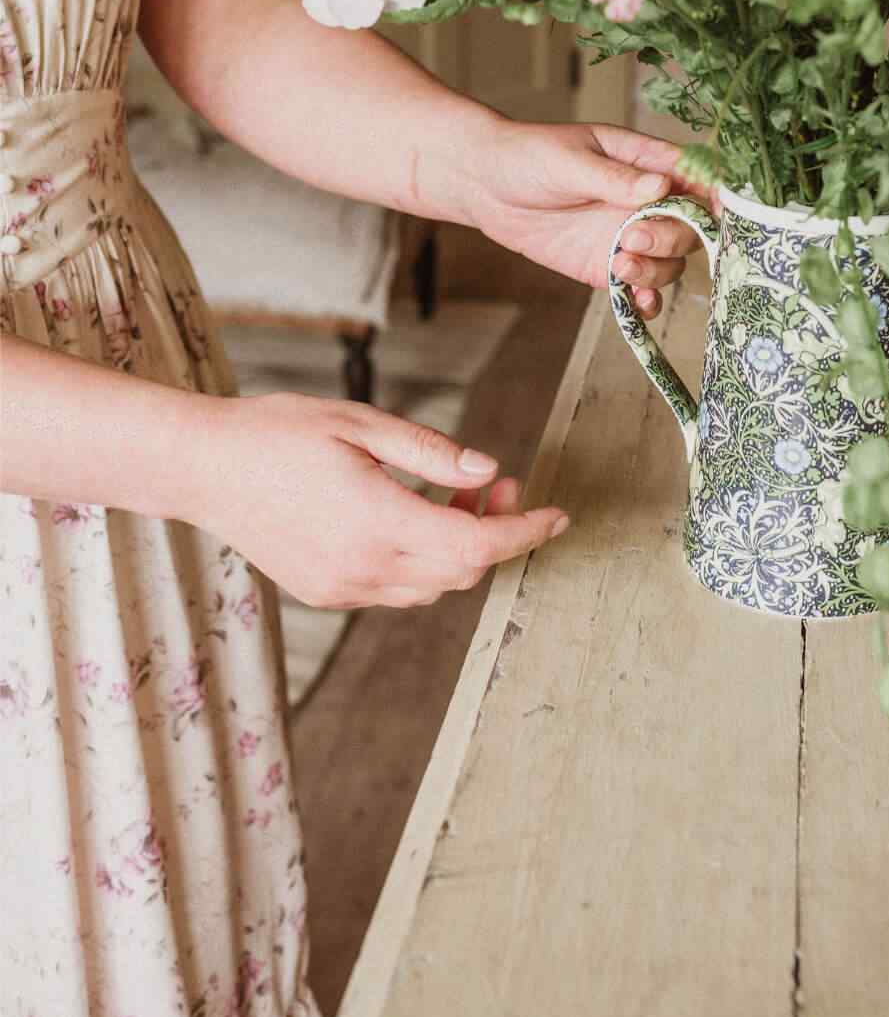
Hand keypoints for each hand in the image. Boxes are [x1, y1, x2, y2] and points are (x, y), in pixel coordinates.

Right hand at [192, 391, 567, 607]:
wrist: (203, 467)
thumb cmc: (279, 432)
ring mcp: (341, 587)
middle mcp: (362, 567)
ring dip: (459, 548)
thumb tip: (489, 468)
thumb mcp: (362, 424)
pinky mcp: (325, 592)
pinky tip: (414, 515)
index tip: (557, 514)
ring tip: (456, 491)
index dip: (525, 532)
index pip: (476, 546)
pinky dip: (423, 560)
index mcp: (376, 521)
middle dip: (496, 533)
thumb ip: (431, 452)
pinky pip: (396, 589)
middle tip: (499, 483)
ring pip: (432, 586)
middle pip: (462, 572)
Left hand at [466, 120, 713, 318]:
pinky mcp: (606, 264)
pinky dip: (646, 300)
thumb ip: (615, 178)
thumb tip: (660, 186)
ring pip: (670, 261)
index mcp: (645, 162)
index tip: (714, 213)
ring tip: (619, 263)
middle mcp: (645, 201)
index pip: (696, 177)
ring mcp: (628, 235)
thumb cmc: (528, 156)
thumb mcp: (569, 160)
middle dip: (671, 237)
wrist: (485, 185)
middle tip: (631, 237)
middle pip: (689, 226)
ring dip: (655, 270)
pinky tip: (637, 303)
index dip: (714, 196)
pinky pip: (639, 287)